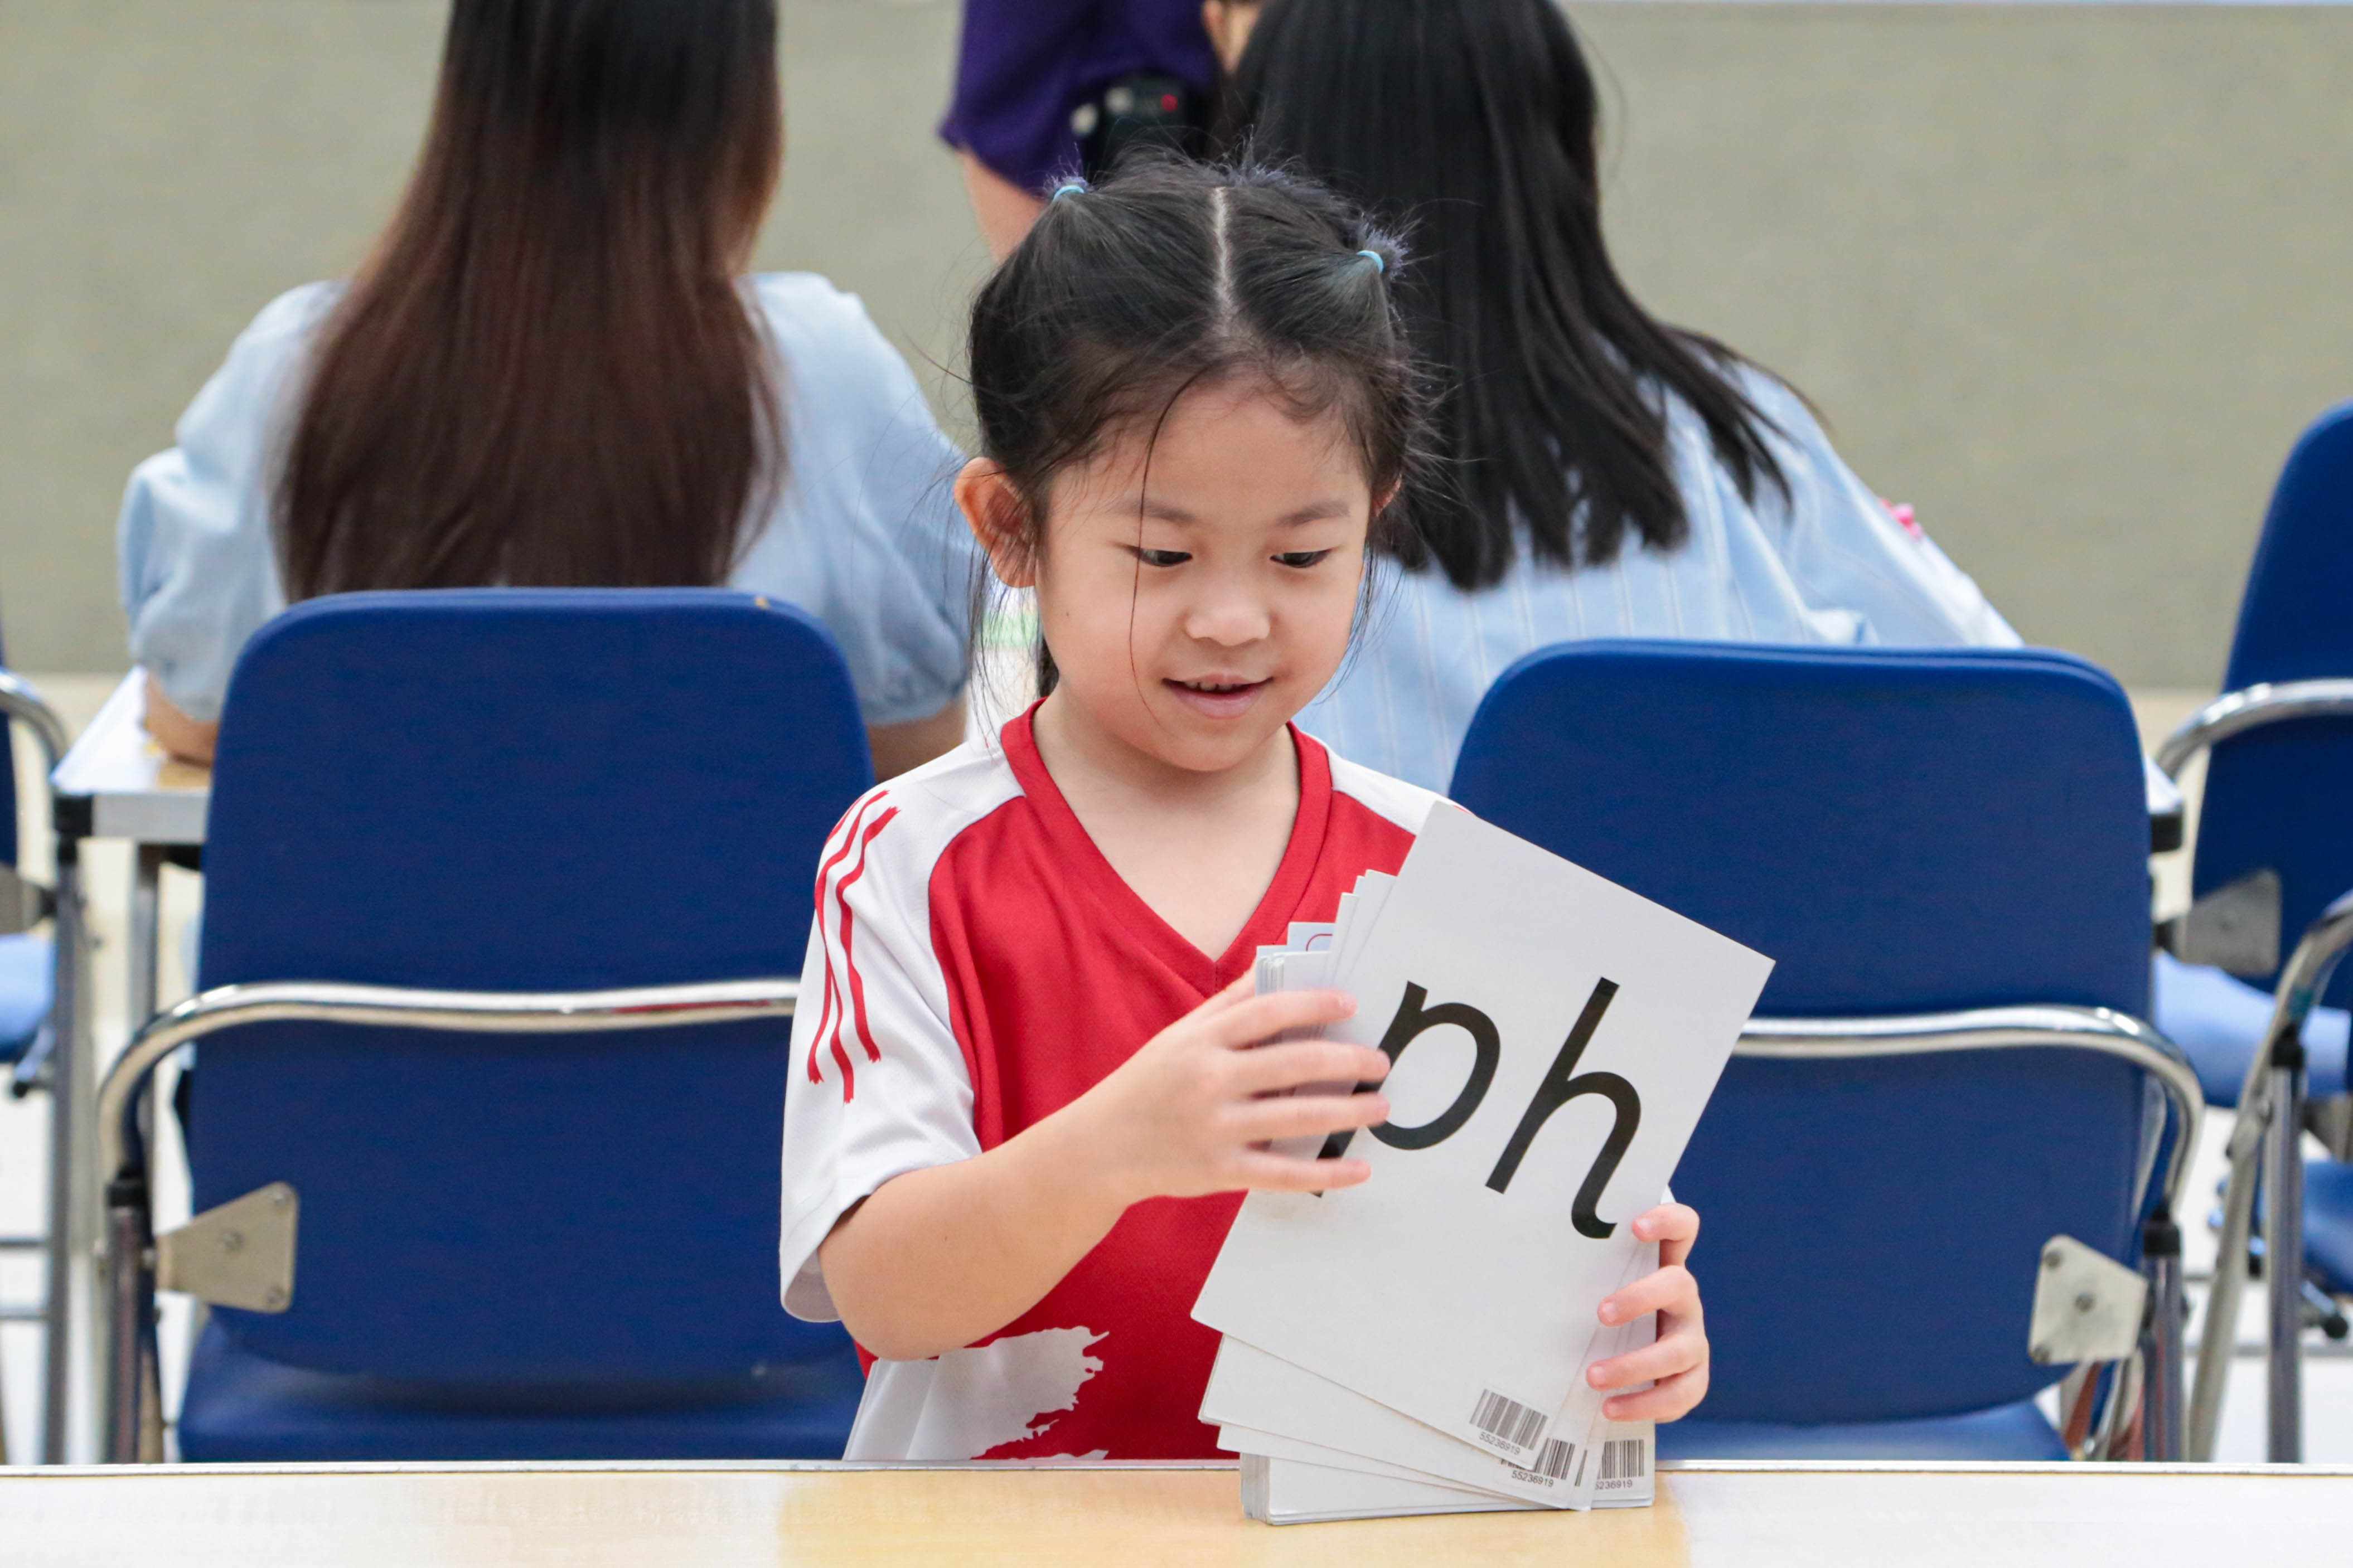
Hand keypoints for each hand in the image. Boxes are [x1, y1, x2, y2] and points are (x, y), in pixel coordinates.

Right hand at [1066, 974, 1393, 1204]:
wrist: (1099, 1148)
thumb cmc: (1148, 1084)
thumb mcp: (1180, 1035)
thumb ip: (1229, 1003)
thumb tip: (1278, 964)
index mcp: (1201, 1040)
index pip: (1267, 1012)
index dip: (1313, 1004)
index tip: (1351, 1005)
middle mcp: (1209, 1080)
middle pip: (1294, 1063)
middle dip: (1348, 1061)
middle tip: (1381, 1062)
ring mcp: (1215, 1128)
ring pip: (1297, 1117)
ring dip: (1349, 1111)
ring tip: (1382, 1105)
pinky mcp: (1220, 1171)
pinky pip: (1284, 1172)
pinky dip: (1327, 1174)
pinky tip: (1360, 1169)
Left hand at [1586, 1203, 1708, 1421]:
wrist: (1634, 1364)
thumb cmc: (1606, 1314)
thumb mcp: (1597, 1288)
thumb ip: (1575, 1273)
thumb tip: (1510, 1264)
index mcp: (1664, 1267)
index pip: (1682, 1228)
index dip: (1667, 1221)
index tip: (1635, 1226)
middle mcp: (1683, 1300)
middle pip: (1679, 1284)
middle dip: (1639, 1298)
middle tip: (1600, 1313)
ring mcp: (1692, 1339)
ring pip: (1678, 1349)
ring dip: (1633, 1365)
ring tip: (1593, 1377)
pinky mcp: (1694, 1379)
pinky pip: (1679, 1395)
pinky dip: (1643, 1404)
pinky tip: (1611, 1409)